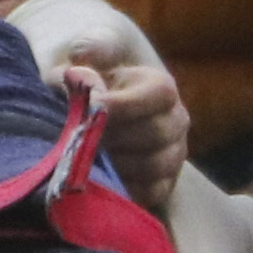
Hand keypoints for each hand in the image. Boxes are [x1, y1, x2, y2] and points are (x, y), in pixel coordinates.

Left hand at [0, 0, 189, 192]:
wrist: (92, 114)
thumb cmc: (86, 82)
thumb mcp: (80, 59)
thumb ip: (81, 59)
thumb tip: (76, 75)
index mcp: (160, 87)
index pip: (158, 95)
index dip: (124, 104)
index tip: (92, 107)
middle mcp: (176, 120)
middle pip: (156, 133)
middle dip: (115, 136)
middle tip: (83, 136)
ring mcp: (174, 154)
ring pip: (155, 166)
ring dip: (117, 164)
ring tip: (88, 156)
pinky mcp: (164, 184)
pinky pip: (151, 194)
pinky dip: (125, 189)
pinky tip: (100, 178)